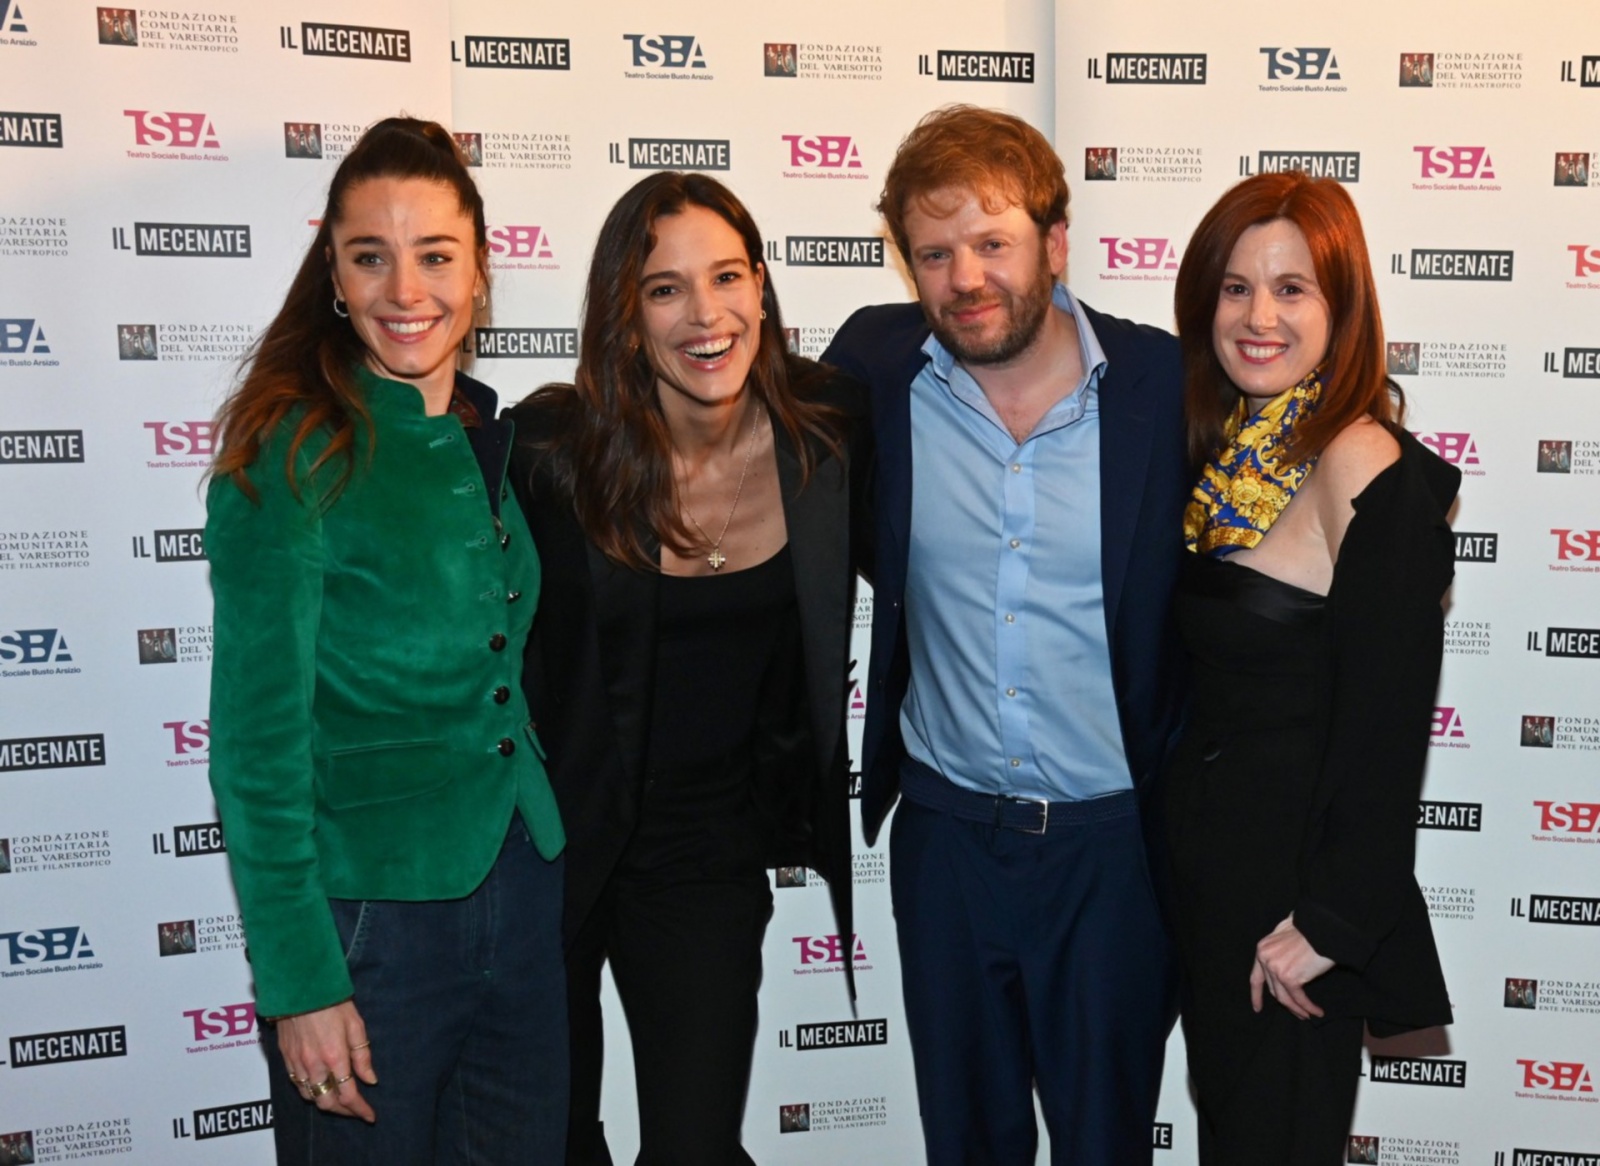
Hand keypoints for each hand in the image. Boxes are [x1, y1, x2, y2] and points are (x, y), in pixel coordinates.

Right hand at [276, 1000, 377, 1121]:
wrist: (299, 988)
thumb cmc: (332, 1002)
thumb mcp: (356, 1025)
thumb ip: (362, 1055)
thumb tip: (370, 1080)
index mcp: (335, 1057)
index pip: (348, 1095)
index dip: (360, 1110)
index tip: (370, 1115)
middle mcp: (314, 1065)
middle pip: (327, 1103)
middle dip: (343, 1112)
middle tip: (356, 1110)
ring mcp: (297, 1063)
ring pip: (309, 1097)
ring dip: (325, 1103)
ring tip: (339, 1101)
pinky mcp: (286, 1058)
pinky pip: (296, 1085)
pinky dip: (309, 1092)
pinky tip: (319, 1086)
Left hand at [1250, 914, 1334, 1019]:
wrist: (1322, 929)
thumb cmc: (1308, 929)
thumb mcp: (1284, 933)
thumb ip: (1279, 947)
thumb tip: (1283, 960)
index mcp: (1262, 950)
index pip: (1256, 978)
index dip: (1256, 995)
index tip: (1257, 1008)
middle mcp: (1265, 959)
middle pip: (1274, 990)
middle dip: (1286, 1003)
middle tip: (1297, 1012)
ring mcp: (1276, 969)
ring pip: (1285, 998)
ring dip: (1297, 1009)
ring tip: (1307, 1014)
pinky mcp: (1290, 977)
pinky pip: (1299, 998)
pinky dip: (1308, 1007)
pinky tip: (1316, 1011)